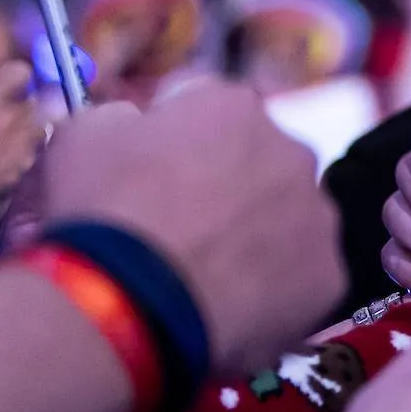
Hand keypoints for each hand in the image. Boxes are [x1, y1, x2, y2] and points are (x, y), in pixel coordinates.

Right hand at [39, 77, 339, 372]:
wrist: (130, 302)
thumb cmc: (103, 210)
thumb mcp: (81, 135)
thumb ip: (119, 116)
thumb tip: (134, 123)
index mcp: (236, 107)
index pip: (208, 110)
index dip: (174, 139)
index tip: (151, 169)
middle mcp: (293, 153)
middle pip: (257, 165)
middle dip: (225, 187)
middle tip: (181, 227)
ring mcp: (319, 217)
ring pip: (286, 221)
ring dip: (254, 237)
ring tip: (202, 272)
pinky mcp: (329, 278)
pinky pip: (299, 277)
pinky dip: (271, 289)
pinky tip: (229, 304)